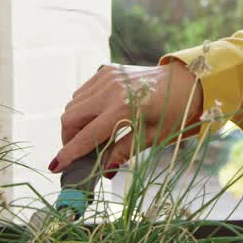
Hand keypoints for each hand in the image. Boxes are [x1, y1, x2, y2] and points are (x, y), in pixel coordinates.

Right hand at [53, 61, 202, 172]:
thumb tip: (104, 171)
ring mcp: (107, 77)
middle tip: (77, 151)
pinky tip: (97, 116)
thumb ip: (124, 151)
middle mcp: (110, 90)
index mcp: (123, 109)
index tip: (55, 166)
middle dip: (68, 137)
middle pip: (70, 116)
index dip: (69, 153)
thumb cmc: (175, 112)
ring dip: (75, 121)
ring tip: (90, 135)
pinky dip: (83, 106)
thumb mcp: (153, 137)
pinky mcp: (107, 70)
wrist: (186, 82)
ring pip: (74, 102)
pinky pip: (83, 91)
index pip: (86, 135)